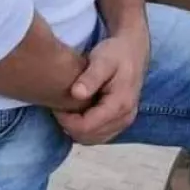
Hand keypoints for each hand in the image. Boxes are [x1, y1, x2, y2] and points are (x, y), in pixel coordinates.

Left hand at [55, 28, 149, 145]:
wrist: (133, 50)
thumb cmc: (115, 53)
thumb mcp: (102, 59)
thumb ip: (91, 76)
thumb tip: (76, 93)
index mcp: (120, 104)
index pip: (86, 127)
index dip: (67, 120)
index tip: (57, 105)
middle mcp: (125, 118)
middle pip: (88, 136)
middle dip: (70, 125)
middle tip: (60, 107)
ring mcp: (124, 122)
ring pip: (93, 139)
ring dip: (77, 129)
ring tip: (69, 110)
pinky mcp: (121, 122)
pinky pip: (99, 135)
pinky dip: (86, 129)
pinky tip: (79, 114)